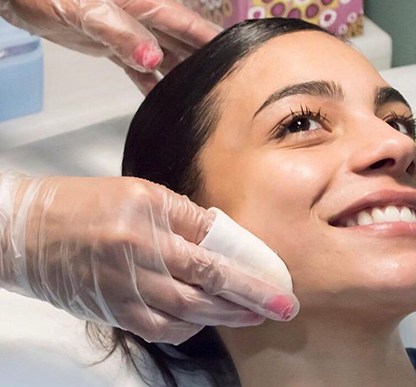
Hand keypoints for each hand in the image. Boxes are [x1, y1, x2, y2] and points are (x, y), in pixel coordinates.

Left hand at [0, 0, 220, 93]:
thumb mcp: (86, 9)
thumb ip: (121, 34)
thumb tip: (153, 59)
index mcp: (145, 3)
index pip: (189, 24)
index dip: (214, 41)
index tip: (237, 58)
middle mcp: (142, 18)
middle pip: (183, 43)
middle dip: (202, 62)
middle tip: (223, 85)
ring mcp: (128, 32)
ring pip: (164, 56)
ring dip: (180, 76)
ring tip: (197, 97)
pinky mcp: (111, 45)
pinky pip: (139, 68)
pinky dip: (150, 82)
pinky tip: (161, 98)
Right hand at [0, 172, 298, 343]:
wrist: (28, 231)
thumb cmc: (86, 203)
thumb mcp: (142, 193)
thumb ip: (186, 218)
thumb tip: (226, 240)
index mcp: (152, 218)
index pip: (214, 247)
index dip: (250, 268)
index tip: (277, 282)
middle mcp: (141, 254)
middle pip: (210, 284)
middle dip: (252, 299)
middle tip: (282, 309)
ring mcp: (127, 287)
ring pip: (190, 311)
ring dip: (227, 316)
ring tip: (252, 315)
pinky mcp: (115, 311)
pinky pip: (161, 328)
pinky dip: (189, 326)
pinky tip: (206, 320)